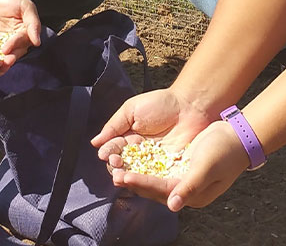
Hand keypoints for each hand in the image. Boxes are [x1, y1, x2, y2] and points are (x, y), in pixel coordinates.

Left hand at [0, 0, 41, 73]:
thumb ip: (32, 23)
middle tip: (0, 63)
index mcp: (25, 34)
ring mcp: (1, 43)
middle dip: (7, 59)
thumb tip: (37, 42)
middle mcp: (14, 42)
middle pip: (12, 53)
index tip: (6, 50)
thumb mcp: (25, 7)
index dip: (14, 45)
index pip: (21, 41)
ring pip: (0, 56)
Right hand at [90, 87, 214, 209]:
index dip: (109, 153)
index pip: (114, 150)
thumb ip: (114, 125)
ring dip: (128, 177)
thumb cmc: (161, 104)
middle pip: (123, 166)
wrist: (190, 106)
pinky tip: (140, 182)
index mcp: (128, 139)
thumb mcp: (131, 110)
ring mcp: (154, 164)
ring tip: (123, 177)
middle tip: (115, 166)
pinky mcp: (169, 171)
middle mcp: (139, 154)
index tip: (106, 155)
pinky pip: (155, 179)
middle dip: (116, 167)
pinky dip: (146, 182)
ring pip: (137, 175)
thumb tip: (95, 142)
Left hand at [107, 119, 250, 211]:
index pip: (161, 191)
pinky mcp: (181, 167)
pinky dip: (146, 166)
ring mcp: (183, 179)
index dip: (141, 184)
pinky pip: (159, 170)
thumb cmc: (225, 151)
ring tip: (119, 170)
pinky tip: (133, 161)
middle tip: (114, 175)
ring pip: (154, 180)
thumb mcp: (207, 167)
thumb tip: (173, 206)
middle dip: (134, 182)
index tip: (123, 177)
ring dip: (137, 175)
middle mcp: (186, 190)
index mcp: (193, 195)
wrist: (237, 136)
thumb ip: (189, 187)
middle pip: (154, 189)